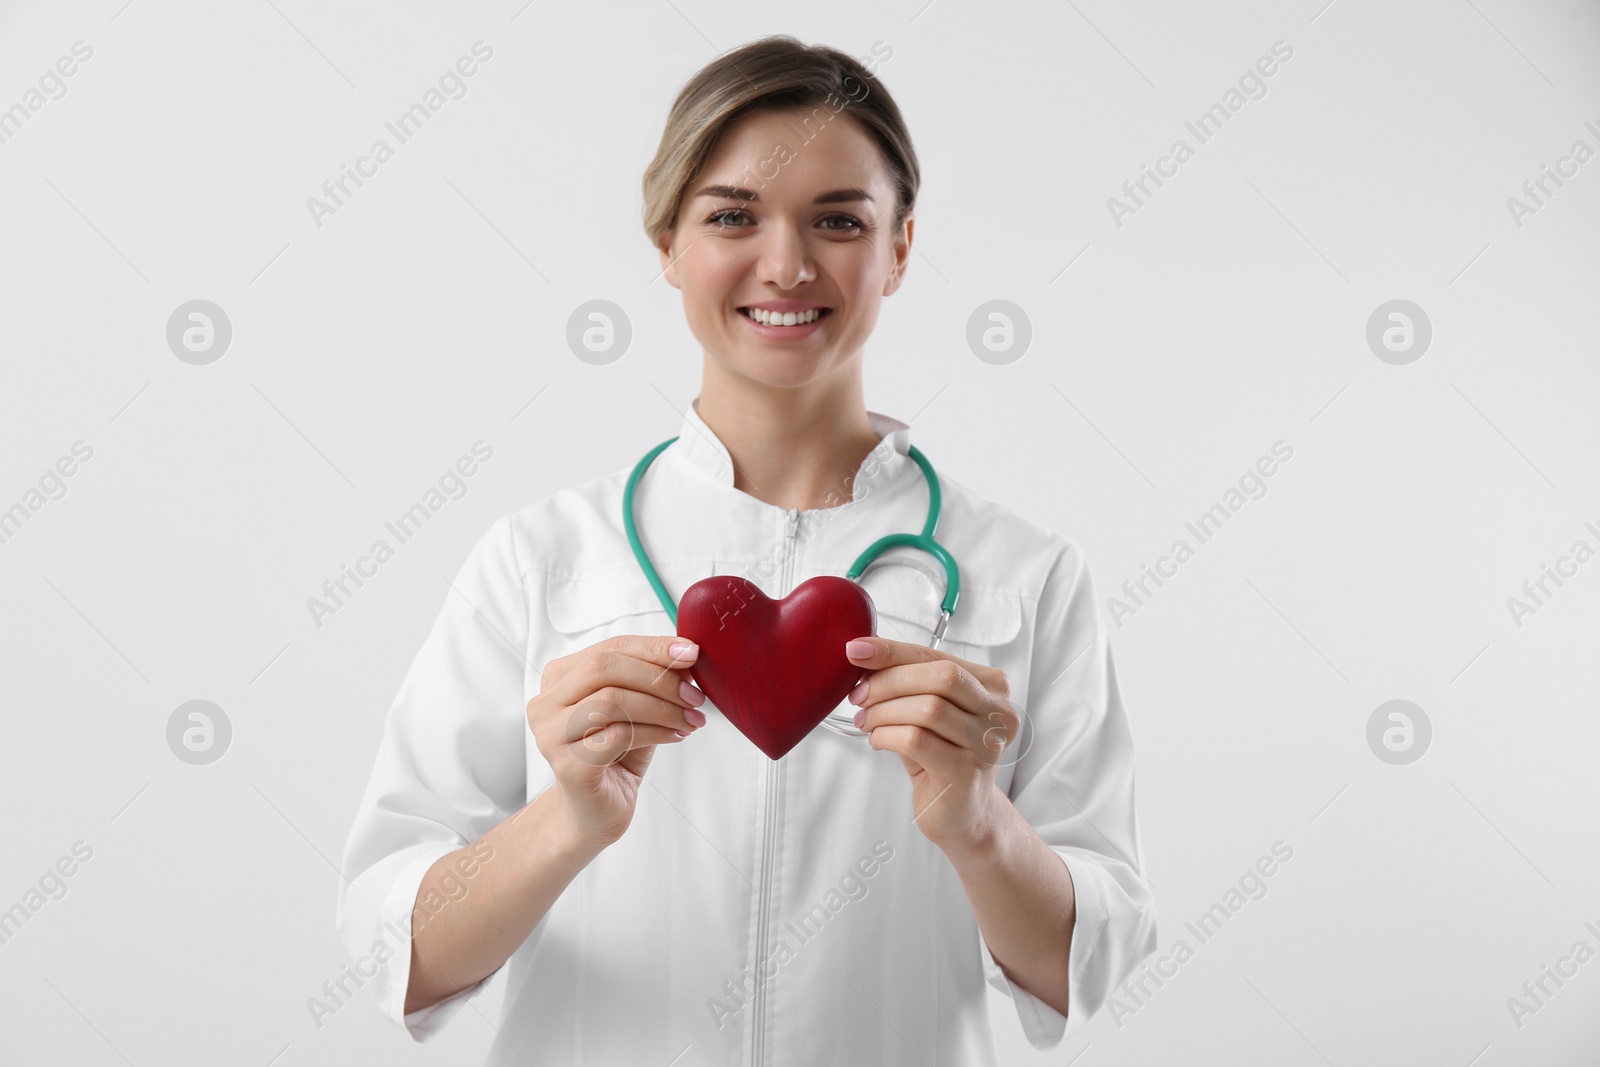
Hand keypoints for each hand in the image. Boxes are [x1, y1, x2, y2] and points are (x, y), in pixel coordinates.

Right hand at [527, 635, 707, 848]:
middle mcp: (546, 703)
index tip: (692, 653)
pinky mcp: (567, 765)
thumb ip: (652, 682)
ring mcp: (551, 735)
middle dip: (658, 677)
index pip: (609, 648)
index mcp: (559, 679)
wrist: (594, 813)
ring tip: (691, 720)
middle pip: (604, 667)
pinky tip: (676, 736)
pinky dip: (656, 732)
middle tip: (695, 695)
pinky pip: (618, 735)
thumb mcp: (637, 710)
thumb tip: (686, 657)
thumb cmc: (615, 756)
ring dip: (662, 708)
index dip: (653, 648)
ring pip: (612, 700)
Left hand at [844, 636, 1018, 851]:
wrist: (962, 815)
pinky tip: (878, 741)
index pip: (938, 657)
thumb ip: (906, 682)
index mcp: (992, 687)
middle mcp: (999, 713)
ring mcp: (987, 744)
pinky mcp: (967, 773)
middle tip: (859, 696)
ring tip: (866, 722)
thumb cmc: (941, 756)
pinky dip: (887, 735)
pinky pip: (917, 740)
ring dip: (884, 712)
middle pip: (941, 677)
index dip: (894, 651)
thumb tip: (863, 652)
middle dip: (890, 681)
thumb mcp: (925, 711)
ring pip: (928, 708)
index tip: (857, 650)